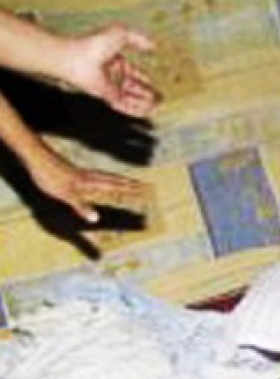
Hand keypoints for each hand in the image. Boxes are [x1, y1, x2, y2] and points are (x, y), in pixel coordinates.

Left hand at [28, 149, 144, 221]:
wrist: (37, 160)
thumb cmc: (50, 177)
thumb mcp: (66, 195)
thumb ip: (81, 206)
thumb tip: (96, 219)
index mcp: (91, 182)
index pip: (115, 185)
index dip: (130, 189)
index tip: (144, 190)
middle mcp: (90, 176)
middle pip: (115, 179)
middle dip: (130, 184)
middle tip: (143, 186)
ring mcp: (83, 174)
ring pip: (107, 177)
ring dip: (119, 180)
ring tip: (127, 183)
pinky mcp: (75, 173)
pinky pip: (97, 177)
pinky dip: (106, 179)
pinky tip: (100, 182)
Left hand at [61, 24, 159, 116]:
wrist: (77, 57)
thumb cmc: (93, 43)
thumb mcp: (120, 33)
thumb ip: (138, 38)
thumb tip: (153, 45)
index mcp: (116, 60)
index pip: (135, 72)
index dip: (146, 77)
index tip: (156, 81)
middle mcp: (114, 74)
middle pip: (135, 87)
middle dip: (149, 92)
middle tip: (161, 96)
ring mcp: (111, 86)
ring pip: (133, 97)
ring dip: (146, 101)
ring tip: (159, 103)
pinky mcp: (108, 96)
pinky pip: (125, 106)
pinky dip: (138, 109)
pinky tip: (148, 110)